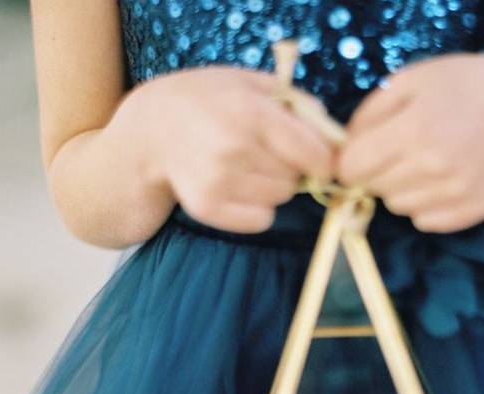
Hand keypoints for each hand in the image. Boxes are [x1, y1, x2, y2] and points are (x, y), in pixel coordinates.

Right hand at [109, 66, 333, 232]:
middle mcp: (234, 147)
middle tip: (265, 153)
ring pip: (280, 199)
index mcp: (250, 111)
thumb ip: (296, 102)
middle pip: (296, 178)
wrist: (148, 129)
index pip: (315, 154)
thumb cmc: (207, 100)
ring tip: (244, 166)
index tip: (321, 159)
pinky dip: (256, 209)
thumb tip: (335, 138)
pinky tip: (235, 187)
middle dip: (290, 168)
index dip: (325, 160)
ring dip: (272, 187)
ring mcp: (217, 180)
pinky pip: (260, 220)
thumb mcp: (250, 82)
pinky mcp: (206, 207)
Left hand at [337, 53, 483, 232]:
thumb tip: (341, 154)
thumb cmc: (461, 85)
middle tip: (401, 149)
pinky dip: (424, 205)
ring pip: (397, 207)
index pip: (352, 168)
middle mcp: (434, 167)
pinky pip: (424, 221)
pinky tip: (441, 179)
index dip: (350, 160)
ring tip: (425, 161)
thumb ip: (368, 116)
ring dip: (401, 188)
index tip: (363, 151)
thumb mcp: (408, 81)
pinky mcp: (472, 211)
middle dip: (377, 171)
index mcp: (413, 131)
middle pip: (373, 189)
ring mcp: (455, 193)